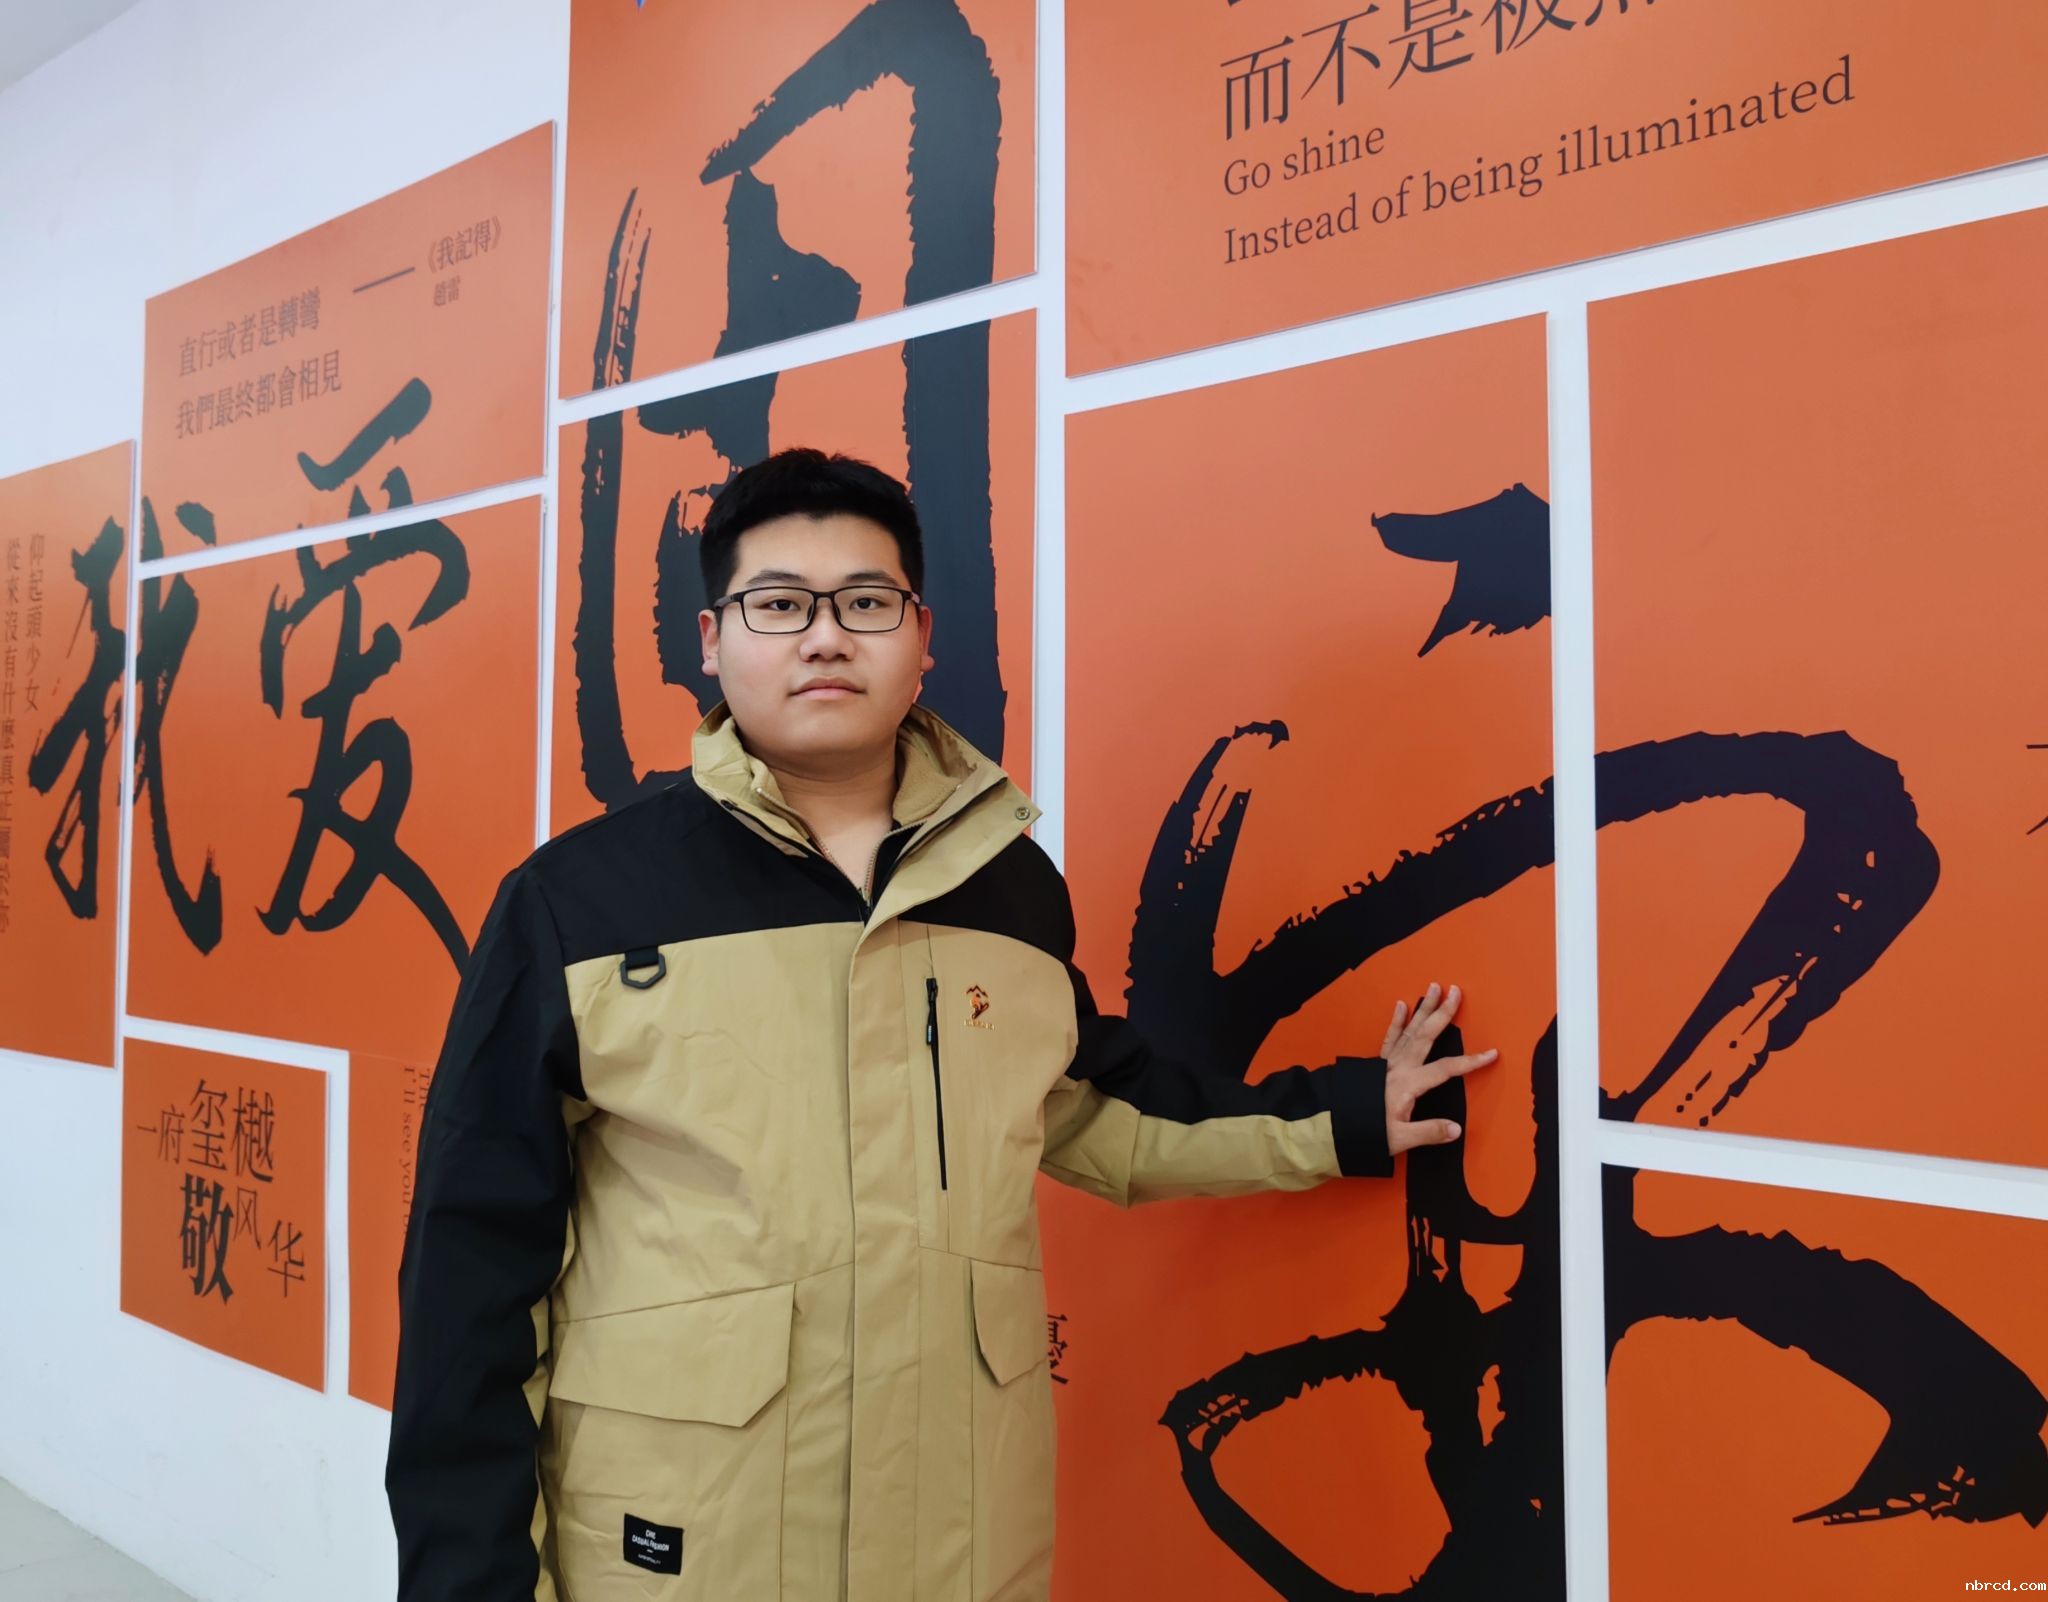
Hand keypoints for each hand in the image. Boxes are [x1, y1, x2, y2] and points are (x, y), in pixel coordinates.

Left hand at [1382, 982, 1497, 1155]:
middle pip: (1426, 1035)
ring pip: (1409, 1030)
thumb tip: (1456, 1128)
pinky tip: (1401, 1005)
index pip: (1446, 1069)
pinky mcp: (1378, 1064)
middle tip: (1455, 991)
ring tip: (1433, 988)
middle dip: (1442, 1013)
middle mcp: (1399, 1067)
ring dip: (1423, 1009)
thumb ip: (1429, 1132)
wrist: (1333, 1126)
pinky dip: (1396, 1021)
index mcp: (1408, 1084)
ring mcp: (1387, 1063)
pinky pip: (1389, 1037)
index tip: (1491, 1054)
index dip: (1470, 1061)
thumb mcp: (1400, 1139)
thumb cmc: (1366, 1131)